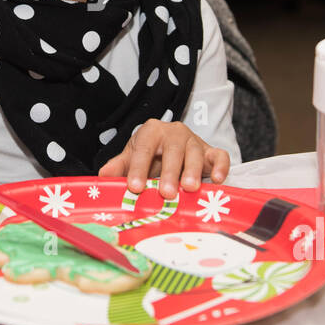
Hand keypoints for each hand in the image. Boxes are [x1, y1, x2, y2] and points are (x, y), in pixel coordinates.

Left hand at [97, 120, 231, 199]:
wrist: (172, 146)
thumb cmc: (150, 154)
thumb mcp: (132, 156)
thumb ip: (119, 166)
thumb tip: (102, 176)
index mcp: (151, 132)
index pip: (143, 149)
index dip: (137, 168)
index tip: (133, 187)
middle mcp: (174, 133)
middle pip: (173, 150)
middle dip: (169, 172)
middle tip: (165, 193)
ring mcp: (195, 141)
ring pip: (196, 153)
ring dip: (193, 171)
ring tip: (189, 189)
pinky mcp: (211, 151)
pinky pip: (220, 156)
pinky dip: (221, 167)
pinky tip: (219, 180)